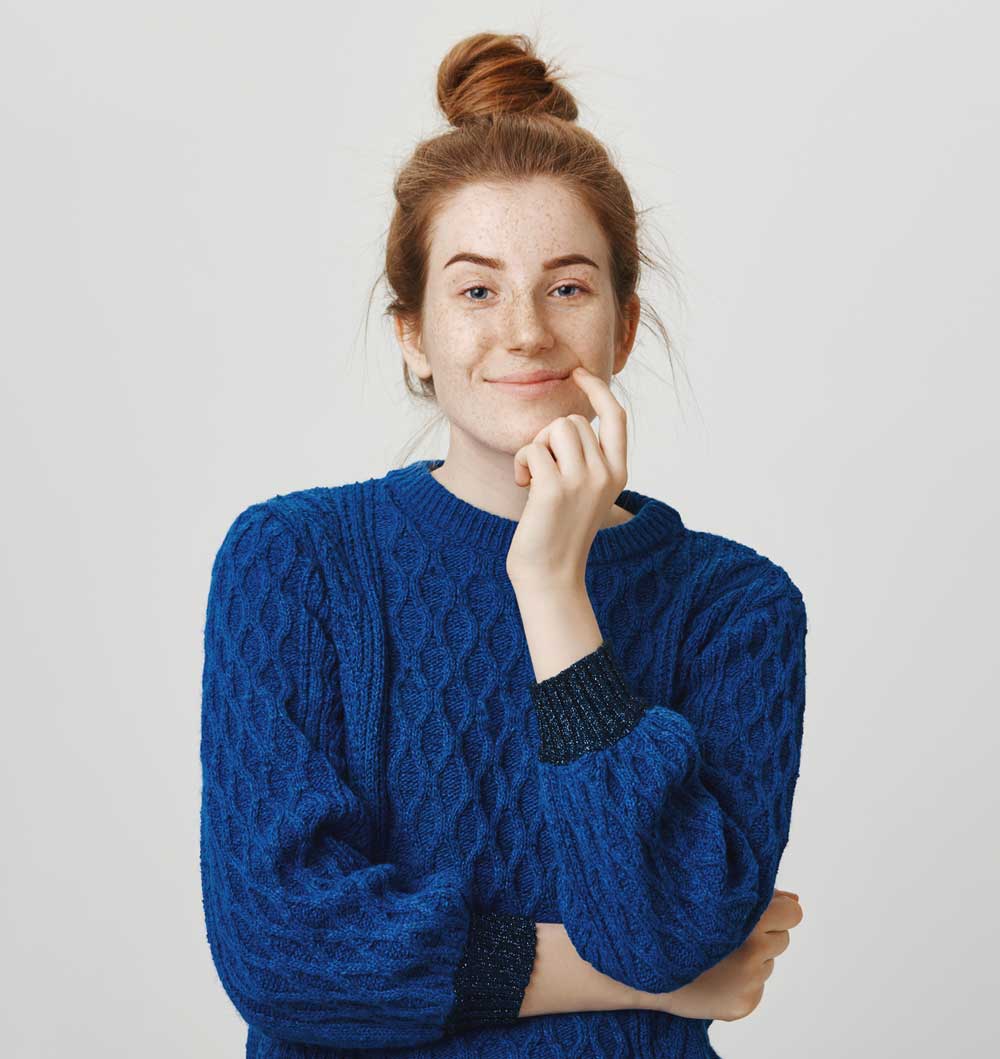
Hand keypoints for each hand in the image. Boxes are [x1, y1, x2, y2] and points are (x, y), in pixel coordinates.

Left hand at [506, 365, 627, 590]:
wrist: (550, 575)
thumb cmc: (558, 532)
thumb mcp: (584, 492)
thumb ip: (585, 459)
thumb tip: (569, 420)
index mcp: (618, 473)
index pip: (616, 416)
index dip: (597, 389)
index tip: (579, 373)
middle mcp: (605, 474)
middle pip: (572, 421)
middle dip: (548, 438)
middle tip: (542, 470)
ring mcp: (582, 480)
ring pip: (553, 429)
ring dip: (535, 449)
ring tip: (534, 479)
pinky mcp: (555, 488)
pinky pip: (532, 449)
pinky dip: (521, 464)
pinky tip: (524, 487)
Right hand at [641, 890, 804, 1022]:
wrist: (644, 968)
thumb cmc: (678, 925)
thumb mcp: (714, 901)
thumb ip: (757, 897)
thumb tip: (796, 901)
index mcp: (747, 921)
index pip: (792, 915)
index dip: (777, 911)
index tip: (759, 912)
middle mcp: (753, 953)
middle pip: (782, 938)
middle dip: (763, 934)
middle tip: (728, 933)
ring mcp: (750, 983)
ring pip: (768, 962)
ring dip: (751, 956)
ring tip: (716, 953)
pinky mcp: (746, 1004)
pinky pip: (757, 985)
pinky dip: (742, 979)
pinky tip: (716, 974)